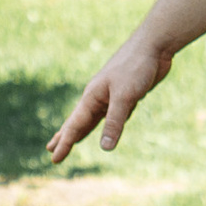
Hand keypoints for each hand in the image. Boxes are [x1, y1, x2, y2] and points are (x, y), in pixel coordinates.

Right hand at [48, 33, 172, 163]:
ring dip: (83, 130)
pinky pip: (113, 115)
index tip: (54, 160)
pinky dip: (106, 124)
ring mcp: (112, 95)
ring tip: (73, 140)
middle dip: (65, 136)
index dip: (64, 143)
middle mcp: (99, 96)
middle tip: (51, 149)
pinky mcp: (128, 95)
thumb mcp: (125, 97)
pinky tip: (106, 127)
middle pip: (78, 121)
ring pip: (94, 118)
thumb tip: (105, 148)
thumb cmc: (136, 67)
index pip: (74, 125)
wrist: (154, 46)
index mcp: (92, 96)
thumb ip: (114, 122)